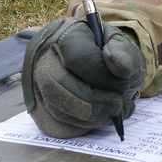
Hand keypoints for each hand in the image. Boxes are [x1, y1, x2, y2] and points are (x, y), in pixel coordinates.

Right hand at [21, 17, 145, 137]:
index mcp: (63, 35)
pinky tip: (98, 118)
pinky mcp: (39, 110)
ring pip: (57, 109)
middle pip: (59, 86)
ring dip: (92, 117)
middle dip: (97, 102)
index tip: (125, 81)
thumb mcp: (119, 44)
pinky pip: (57, 126)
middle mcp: (41, 59)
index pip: (77, 58)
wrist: (87, 61)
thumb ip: (124, 53)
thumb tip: (122, 69)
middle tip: (121, 104)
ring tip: (114, 110)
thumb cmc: (104, 51)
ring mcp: (35, 85)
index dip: (104, 75)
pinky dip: (83, 127)